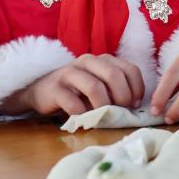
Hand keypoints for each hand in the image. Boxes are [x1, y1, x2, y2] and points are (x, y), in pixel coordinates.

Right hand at [0, 54, 143, 115]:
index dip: (137, 88)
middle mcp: (88, 61)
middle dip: (122, 97)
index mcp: (103, 60)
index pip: (130, 69)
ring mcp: (70, 72)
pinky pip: (73, 102)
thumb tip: (134, 106)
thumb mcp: (101, 86)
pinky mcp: (55, 88)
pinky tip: (84, 119)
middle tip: (120, 112)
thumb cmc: (78, 91)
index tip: (134, 105)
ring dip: (103, 106)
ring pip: (94, 87)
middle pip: (113, 75)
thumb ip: (116, 90)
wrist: (42, 91)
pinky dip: (83, 114)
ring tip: (103, 117)